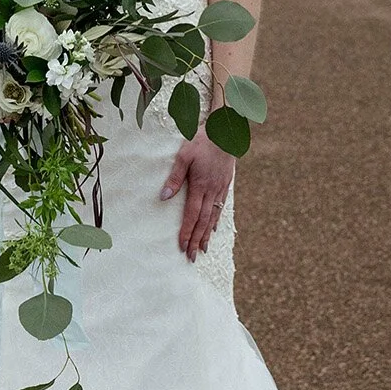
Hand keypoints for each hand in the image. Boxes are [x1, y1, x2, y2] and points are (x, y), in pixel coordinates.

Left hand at [160, 129, 236, 260]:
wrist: (226, 131)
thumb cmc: (202, 140)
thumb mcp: (184, 155)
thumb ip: (174, 177)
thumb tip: (164, 197)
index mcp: (200, 186)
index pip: (192, 215)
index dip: (187, 232)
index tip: (182, 247)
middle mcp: (212, 191)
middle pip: (203, 221)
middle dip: (196, 240)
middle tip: (192, 257)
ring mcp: (221, 188)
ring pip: (213, 217)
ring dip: (207, 234)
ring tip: (203, 249)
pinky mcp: (226, 184)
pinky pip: (221, 207)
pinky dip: (216, 220)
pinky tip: (213, 228)